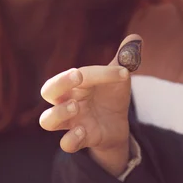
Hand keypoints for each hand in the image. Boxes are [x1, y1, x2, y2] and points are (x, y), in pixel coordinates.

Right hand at [39, 34, 141, 175]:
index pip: (79, 73)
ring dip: (59, 112)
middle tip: (78, 76)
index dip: (101, 72)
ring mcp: (71, 121)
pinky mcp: (79, 140)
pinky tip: (83, 132)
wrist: (117, 124)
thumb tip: (136, 38)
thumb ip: (125, 58)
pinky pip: (66, 143)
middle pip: (48, 90)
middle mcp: (66, 100)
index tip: (124, 72)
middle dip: (60, 82)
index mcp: (74, 83)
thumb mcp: (118, 77)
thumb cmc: (110, 95)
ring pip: (47, 120)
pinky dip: (70, 139)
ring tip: (75, 107)